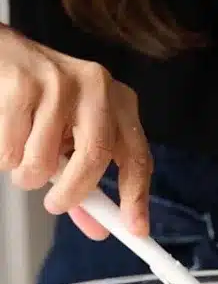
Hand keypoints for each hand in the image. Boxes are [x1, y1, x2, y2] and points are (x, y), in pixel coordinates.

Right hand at [0, 27, 152, 238]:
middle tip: (55, 204)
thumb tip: (100, 228)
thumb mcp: (72, 138)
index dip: (137, 196)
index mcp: (120, 104)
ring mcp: (61, 82)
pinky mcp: (23, 82)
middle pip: (96, 156)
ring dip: (27, 173)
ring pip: (45, 156)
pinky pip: (11, 146)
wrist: (0, 54)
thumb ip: (86, 182)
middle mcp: (99, 88)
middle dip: (73, 191)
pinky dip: (5, 156)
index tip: (134, 229)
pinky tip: (6, 136)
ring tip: (21, 161)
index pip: (137, 156)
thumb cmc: (41, 104)